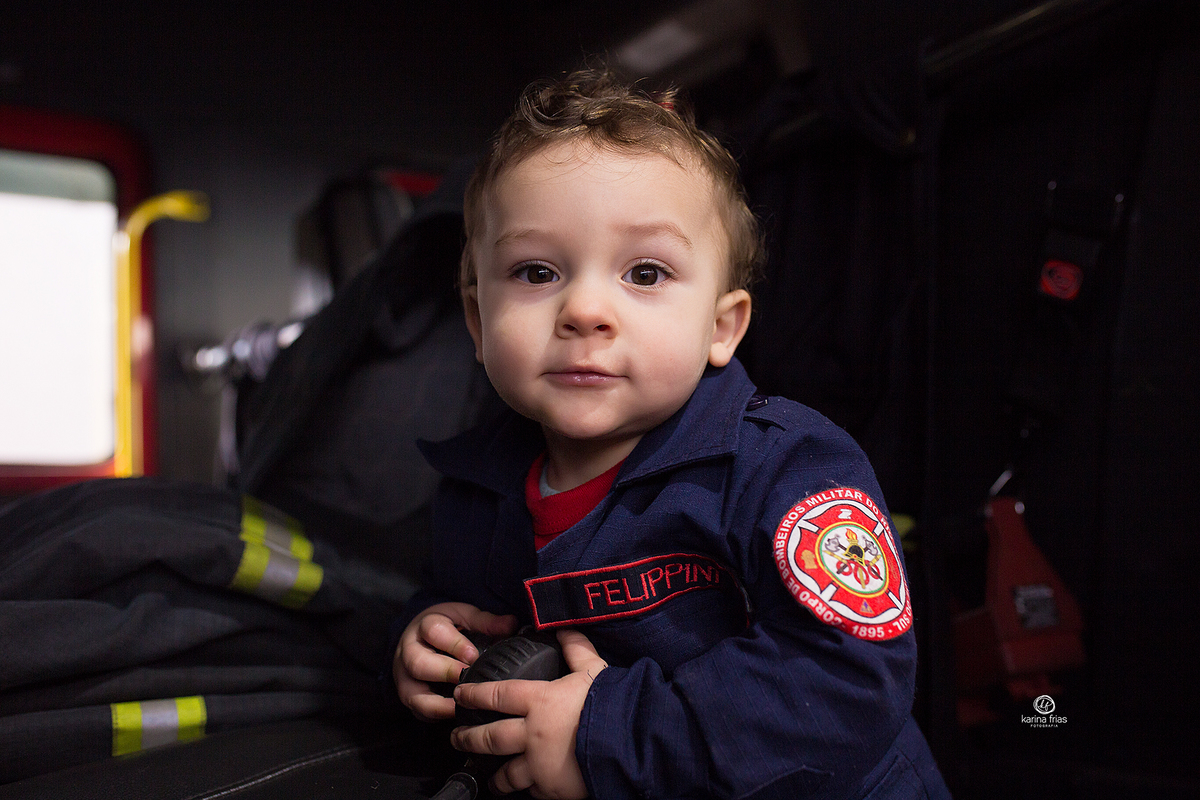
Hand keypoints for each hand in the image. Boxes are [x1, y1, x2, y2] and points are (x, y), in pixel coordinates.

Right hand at [393, 602, 517, 720]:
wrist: (420, 636)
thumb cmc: (447, 627)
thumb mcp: (465, 617)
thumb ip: (486, 622)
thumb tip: (511, 624)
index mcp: (425, 626)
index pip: (434, 631)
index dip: (455, 644)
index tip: (473, 656)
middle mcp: (409, 651)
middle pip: (418, 663)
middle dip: (445, 672)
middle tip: (468, 679)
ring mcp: (404, 676)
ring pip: (412, 693)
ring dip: (438, 703)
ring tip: (462, 706)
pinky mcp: (407, 696)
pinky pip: (416, 711)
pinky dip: (435, 716)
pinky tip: (455, 716)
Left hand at [451, 629, 607, 798]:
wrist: (629, 743)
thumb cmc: (611, 703)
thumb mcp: (593, 670)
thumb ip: (576, 649)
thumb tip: (565, 628)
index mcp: (539, 701)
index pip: (496, 695)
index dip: (473, 694)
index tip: (459, 694)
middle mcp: (531, 734)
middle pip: (489, 737)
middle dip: (467, 737)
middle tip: (457, 737)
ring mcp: (538, 764)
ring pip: (505, 773)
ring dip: (494, 775)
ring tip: (488, 776)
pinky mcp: (550, 788)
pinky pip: (531, 790)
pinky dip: (527, 788)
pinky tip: (525, 788)